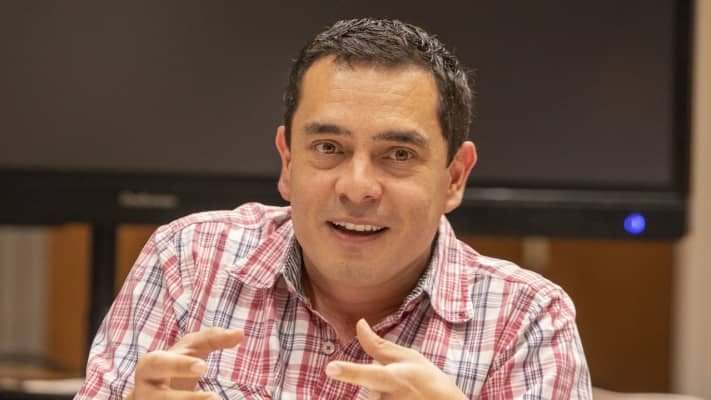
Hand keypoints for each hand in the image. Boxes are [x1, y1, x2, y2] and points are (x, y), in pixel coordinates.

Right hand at [126, 327, 243, 399]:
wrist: (154, 390)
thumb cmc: (176, 362)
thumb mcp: (190, 348)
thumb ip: (213, 338)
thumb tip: (240, 333)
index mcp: (150, 366)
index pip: (160, 363)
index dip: (180, 366)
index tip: (204, 367)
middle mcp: (145, 391)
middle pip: (160, 399)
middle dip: (186, 399)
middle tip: (215, 398)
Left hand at [325, 320, 466, 399]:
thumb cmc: (429, 381)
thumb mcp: (408, 358)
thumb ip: (378, 345)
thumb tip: (359, 324)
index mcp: (393, 378)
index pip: (368, 374)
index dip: (349, 372)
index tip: (330, 368)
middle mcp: (388, 399)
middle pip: (370, 389)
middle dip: (382, 386)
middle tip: (406, 388)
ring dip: (387, 397)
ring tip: (408, 397)